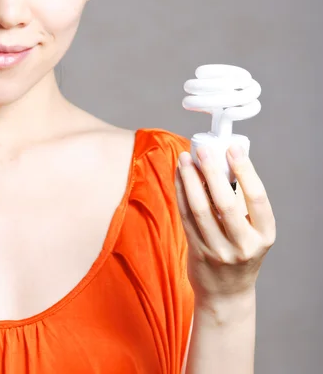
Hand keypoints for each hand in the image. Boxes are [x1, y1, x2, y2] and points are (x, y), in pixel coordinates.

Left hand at [175, 144, 275, 301]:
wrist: (226, 293)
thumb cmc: (241, 251)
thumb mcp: (253, 231)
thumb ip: (242, 201)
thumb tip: (222, 161)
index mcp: (264, 235)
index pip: (257, 197)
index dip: (245, 170)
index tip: (233, 149)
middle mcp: (243, 245)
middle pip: (225, 203)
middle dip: (212, 172)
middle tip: (203, 150)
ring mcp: (218, 250)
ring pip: (199, 209)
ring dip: (190, 179)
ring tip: (185, 158)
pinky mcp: (197, 251)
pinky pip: (186, 216)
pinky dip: (181, 192)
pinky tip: (179, 176)